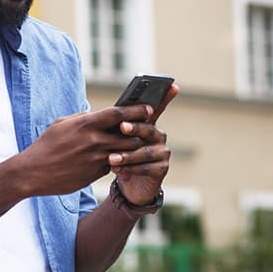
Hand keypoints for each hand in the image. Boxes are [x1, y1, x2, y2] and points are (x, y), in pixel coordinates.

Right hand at [16, 104, 154, 196]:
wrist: (33, 173)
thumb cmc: (46, 145)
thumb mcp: (62, 124)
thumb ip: (82, 118)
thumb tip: (96, 114)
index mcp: (86, 124)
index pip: (120, 113)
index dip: (137, 110)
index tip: (149, 108)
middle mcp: (94, 141)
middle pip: (130, 134)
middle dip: (141, 131)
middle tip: (149, 128)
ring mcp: (96, 159)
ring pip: (126, 152)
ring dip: (133, 148)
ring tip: (138, 143)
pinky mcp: (96, 174)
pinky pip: (114, 164)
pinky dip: (118, 160)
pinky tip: (119, 158)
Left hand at [108, 84, 178, 204]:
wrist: (128, 186)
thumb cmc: (120, 157)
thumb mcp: (114, 140)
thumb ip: (114, 126)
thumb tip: (101, 112)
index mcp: (148, 125)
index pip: (157, 108)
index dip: (165, 97)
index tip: (171, 85)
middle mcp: (158, 136)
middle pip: (148, 128)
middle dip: (134, 127)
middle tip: (122, 127)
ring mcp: (163, 152)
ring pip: (145, 151)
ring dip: (127, 155)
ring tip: (112, 158)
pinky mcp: (162, 169)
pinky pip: (146, 167)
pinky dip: (130, 169)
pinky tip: (116, 170)